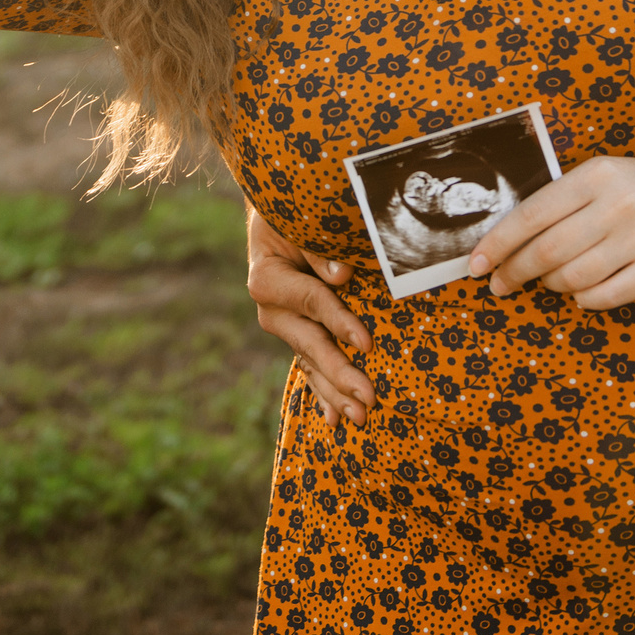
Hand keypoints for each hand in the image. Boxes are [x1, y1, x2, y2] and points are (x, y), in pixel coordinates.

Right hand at [245, 205, 375, 425]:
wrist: (277, 220)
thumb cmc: (294, 215)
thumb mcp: (299, 219)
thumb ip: (318, 247)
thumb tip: (340, 276)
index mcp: (267, 278)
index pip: (310, 301)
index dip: (338, 321)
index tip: (366, 343)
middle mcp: (270, 309)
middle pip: (310, 343)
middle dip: (339, 373)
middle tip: (367, 398)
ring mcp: (282, 327)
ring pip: (310, 363)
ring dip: (334, 392)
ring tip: (360, 418)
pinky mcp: (294, 336)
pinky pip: (308, 367)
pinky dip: (321, 393)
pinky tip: (333, 420)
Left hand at [468, 136, 634, 308]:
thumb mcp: (603, 175)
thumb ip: (563, 201)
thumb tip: (509, 241)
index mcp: (596, 175)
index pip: (532, 215)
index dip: (498, 243)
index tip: (476, 264)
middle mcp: (617, 205)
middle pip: (547, 251)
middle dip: (514, 272)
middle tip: (500, 284)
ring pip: (574, 277)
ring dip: (552, 285)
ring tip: (550, 281)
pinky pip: (607, 295)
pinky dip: (584, 299)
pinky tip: (582, 291)